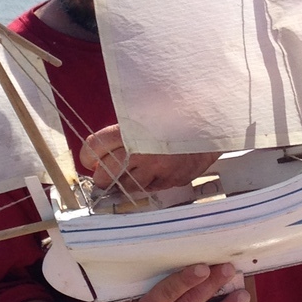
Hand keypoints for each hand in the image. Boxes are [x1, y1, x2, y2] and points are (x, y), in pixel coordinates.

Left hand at [81, 124, 217, 191]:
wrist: (213, 119)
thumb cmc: (177, 112)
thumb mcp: (145, 113)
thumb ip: (123, 132)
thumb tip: (101, 153)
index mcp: (131, 131)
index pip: (94, 149)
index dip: (88, 155)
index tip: (90, 158)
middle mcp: (142, 153)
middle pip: (105, 177)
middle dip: (103, 176)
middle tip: (106, 172)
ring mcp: (158, 170)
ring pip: (127, 188)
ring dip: (125, 182)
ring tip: (132, 171)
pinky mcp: (173, 180)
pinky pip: (152, 189)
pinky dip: (149, 183)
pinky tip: (155, 171)